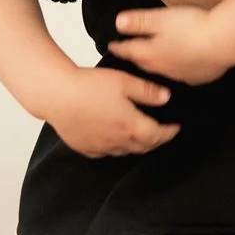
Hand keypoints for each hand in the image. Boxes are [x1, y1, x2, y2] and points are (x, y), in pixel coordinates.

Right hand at [41, 65, 179, 157]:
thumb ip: (147, 91)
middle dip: (156, 140)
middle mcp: (116, 141)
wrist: (58, 96)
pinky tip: (118, 137)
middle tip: (163, 132)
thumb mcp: (124, 81)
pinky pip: (107, 152)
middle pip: (142, 147)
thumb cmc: (91, 86)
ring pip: (125, 151)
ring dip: (138, 144)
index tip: (176, 127)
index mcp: (129, 125)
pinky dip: (118, 147)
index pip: (156, 136)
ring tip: (144, 134)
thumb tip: (167, 98)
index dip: (169, 133)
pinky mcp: (86, 148)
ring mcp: (100, 147)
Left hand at [108, 5, 234, 84]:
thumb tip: (118, 22)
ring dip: (157, 66)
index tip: (111, 46)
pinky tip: (183, 66)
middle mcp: (162, 68)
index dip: (119, 47)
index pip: (129, 50)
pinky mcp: (197, 77)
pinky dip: (178, 70)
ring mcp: (180, 75)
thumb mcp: (161, 18)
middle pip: (143, 64)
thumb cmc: (192, 27)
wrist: (222, 42)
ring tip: (155, 60)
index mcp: (151, 53)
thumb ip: (139, 20)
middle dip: (135, 58)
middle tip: (129, 54)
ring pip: (162, 71)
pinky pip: (182, 76)